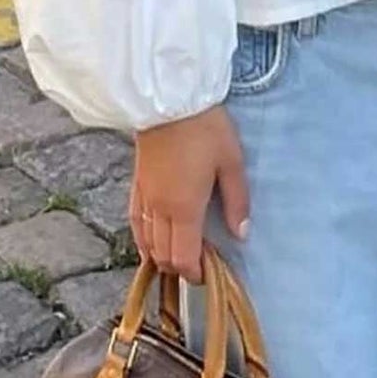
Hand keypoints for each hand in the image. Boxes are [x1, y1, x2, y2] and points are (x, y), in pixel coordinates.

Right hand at [130, 105, 249, 282]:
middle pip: (162, 254)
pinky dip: (142, 239)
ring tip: (177, 259)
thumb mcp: (232, 163)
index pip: (183, 256)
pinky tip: (148, 242)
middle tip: (197, 266)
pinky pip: (135, 222)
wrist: (169, 102)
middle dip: (178, 267)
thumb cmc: (206, 129)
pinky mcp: (136, 185)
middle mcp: (159, 209)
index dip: (193, 272)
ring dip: (160, 256)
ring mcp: (144, 198)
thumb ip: (236, 202)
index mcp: (184, 208)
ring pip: (146, 242)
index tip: (206, 275)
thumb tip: (241, 234)